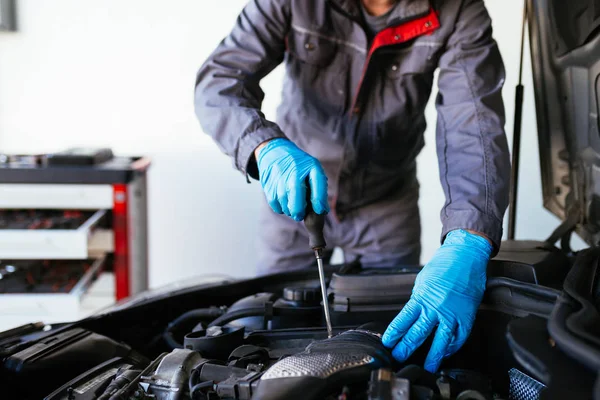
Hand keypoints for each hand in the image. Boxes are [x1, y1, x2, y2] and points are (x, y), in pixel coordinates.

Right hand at [256, 138, 328, 220]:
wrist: (276, 153)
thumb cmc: (300, 168)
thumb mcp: (312, 171)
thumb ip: (318, 189)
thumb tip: (323, 210)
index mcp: (311, 166)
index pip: (317, 181)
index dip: (319, 198)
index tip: (320, 210)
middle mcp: (295, 169)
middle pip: (296, 190)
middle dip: (299, 209)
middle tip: (300, 216)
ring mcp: (280, 175)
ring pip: (283, 199)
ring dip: (289, 209)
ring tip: (292, 208)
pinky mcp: (269, 183)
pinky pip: (274, 202)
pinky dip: (279, 208)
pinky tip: (284, 204)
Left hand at [382, 229, 491, 372]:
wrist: (466, 256)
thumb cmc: (444, 265)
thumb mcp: (423, 281)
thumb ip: (419, 300)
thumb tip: (414, 315)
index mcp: (422, 297)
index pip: (404, 320)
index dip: (394, 333)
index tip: (388, 343)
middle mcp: (436, 308)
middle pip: (418, 333)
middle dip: (407, 347)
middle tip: (399, 357)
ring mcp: (453, 314)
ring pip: (441, 341)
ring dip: (433, 356)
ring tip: (427, 367)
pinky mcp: (467, 316)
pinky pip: (460, 337)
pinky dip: (453, 347)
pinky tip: (447, 352)